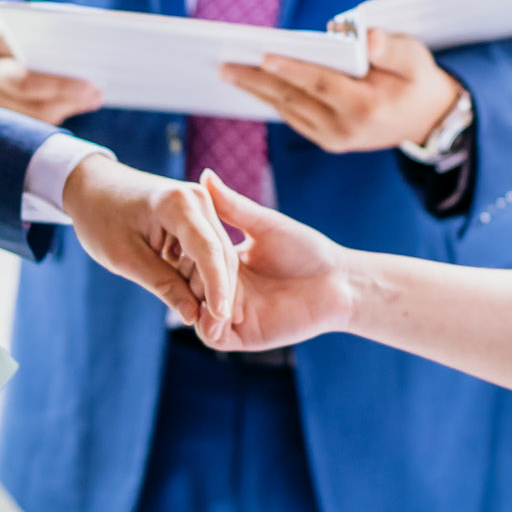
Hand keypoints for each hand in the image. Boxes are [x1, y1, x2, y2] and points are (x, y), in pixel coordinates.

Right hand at [0, 23, 102, 125]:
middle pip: (23, 85)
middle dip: (62, 88)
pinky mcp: (3, 111)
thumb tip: (92, 44)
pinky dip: (62, 111)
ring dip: (68, 104)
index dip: (51, 64)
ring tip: (95, 96)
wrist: (6, 44)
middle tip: (94, 89)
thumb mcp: (40, 20)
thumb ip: (59, 28)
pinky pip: (35, 120)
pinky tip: (84, 102)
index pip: (18, 50)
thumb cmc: (31, 28)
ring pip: (31, 109)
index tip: (84, 69)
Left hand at [62, 153, 237, 332]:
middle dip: (216, 293)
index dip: (217, 286)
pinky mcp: (198, 215)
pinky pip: (208, 250)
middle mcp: (197, 199)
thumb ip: (162, 285)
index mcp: (178, 204)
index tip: (219, 318)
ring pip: (218, 255)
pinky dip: (200, 274)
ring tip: (192, 314)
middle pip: (220, 254)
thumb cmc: (100, 218)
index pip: (208, 250)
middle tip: (208, 331)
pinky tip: (187, 293)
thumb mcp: (124, 257)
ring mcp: (200, 205)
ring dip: (207, 286)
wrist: (92, 186)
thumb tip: (192, 316)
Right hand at [197, 171, 356, 351]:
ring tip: (197, 286)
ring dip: (193, 300)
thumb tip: (205, 175)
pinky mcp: (244, 336)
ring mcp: (233, 314)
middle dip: (183, 275)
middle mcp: (226, 290)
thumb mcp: (264, 225)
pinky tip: (212, 309)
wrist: (338, 281)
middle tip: (181, 264)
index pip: (191, 259)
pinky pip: (213, 336)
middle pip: (188, 285)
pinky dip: (207, 325)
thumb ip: (232, 207)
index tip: (173, 237)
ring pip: (196, 311)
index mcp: (226, 264)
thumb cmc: (306, 249)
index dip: (181, 251)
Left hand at [219, 29, 462, 154]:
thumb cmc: (416, 79)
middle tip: (225, 65)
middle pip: (294, 99)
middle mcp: (345, 128)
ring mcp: (334, 139)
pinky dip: (271, 99)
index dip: (292, 70)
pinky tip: (251, 83)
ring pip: (288, 110)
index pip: (321, 85)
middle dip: (258, 81)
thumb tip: (368, 37)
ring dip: (257, 91)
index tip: (264, 55)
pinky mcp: (327, 141)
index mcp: (367, 107)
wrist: (426, 120)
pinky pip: (293, 116)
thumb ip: (391, 49)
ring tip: (229, 71)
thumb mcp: (415, 58)